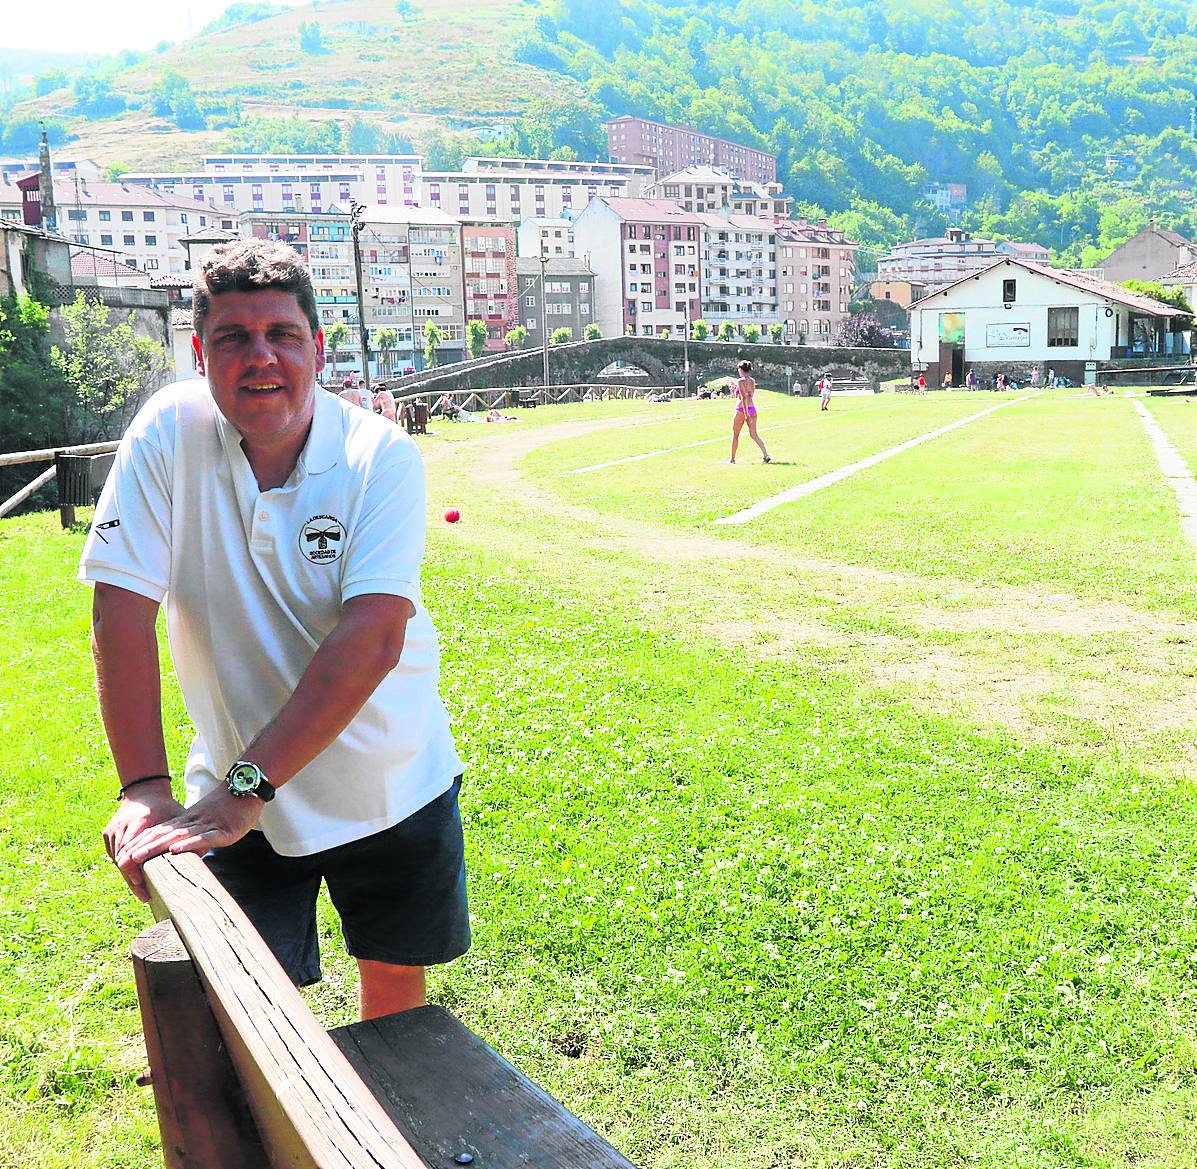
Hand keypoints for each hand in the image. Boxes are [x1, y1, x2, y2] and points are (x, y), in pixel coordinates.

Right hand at [104, 785, 185, 900]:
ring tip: (141, 891)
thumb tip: (203, 853)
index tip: (147, 891)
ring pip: (117, 861)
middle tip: (145, 897)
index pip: (133, 856)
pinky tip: (134, 878)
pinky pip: (114, 854)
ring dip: (129, 875)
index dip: (138, 876)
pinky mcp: (107, 832)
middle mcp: (122, 827)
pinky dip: (124, 865)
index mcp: (139, 823)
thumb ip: (186, 835)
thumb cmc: (166, 806)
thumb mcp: (177, 818)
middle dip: (133, 881)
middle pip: (123, 862)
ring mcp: (112, 830)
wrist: (145, 791)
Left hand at [114, 787, 264, 902]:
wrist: (248, 790)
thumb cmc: (229, 807)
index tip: (123, 857)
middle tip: (121, 861)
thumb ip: (192, 838)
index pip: (158, 833)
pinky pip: (203, 838)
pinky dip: (188, 845)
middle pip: (162, 835)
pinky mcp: (223, 831)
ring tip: (137, 857)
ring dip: (155, 847)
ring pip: (177, 838)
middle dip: (140, 848)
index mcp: (187, 822)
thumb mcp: (206, 823)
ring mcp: (207, 826)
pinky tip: (175, 851)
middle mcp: (192, 823)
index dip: (140, 844)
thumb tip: (179, 856)